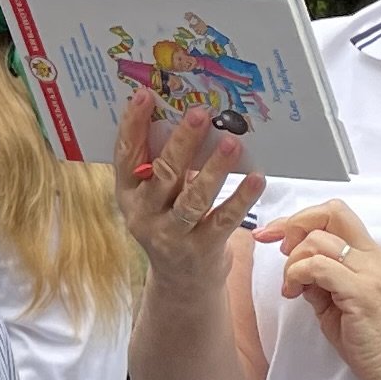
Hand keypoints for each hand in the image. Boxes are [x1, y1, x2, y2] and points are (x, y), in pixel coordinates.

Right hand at [112, 90, 264, 283]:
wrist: (181, 284)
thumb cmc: (170, 224)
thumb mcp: (154, 198)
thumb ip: (161, 165)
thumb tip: (184, 117)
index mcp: (128, 194)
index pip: (125, 156)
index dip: (131, 125)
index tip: (144, 95)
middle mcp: (144, 215)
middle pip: (162, 174)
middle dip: (181, 143)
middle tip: (199, 114)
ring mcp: (172, 235)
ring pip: (193, 199)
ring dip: (214, 169)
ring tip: (232, 142)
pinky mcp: (201, 250)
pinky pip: (223, 220)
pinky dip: (241, 199)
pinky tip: (256, 178)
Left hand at [260, 198, 380, 379]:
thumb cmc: (369, 339)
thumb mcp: (337, 302)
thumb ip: (318, 280)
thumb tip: (295, 268)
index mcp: (369, 255)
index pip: (334, 215)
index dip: (298, 219)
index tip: (272, 235)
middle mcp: (371, 258)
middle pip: (329, 213)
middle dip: (292, 226)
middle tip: (279, 251)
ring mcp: (369, 273)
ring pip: (318, 240)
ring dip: (293, 261)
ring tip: (291, 287)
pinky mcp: (361, 292)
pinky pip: (318, 267)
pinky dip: (297, 275)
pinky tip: (294, 293)